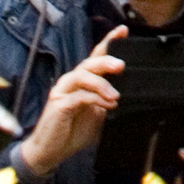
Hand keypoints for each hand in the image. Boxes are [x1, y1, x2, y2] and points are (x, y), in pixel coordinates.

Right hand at [18, 30, 130, 174]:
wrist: (51, 152)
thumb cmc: (73, 132)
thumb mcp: (98, 115)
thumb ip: (109, 102)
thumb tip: (131, 95)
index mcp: (82, 81)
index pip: (96, 57)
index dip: (108, 42)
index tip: (123, 30)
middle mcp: (71, 81)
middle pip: (89, 63)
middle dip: (106, 60)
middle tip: (122, 65)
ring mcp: (63, 91)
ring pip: (83, 76)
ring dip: (102, 84)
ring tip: (116, 96)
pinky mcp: (59, 104)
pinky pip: (79, 96)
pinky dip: (95, 99)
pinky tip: (107, 106)